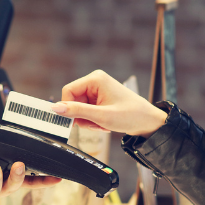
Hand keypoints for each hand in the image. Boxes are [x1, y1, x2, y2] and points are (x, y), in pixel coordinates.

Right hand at [50, 69, 167, 136]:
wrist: (148, 122)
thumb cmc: (130, 116)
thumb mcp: (101, 116)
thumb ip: (77, 111)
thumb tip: (56, 108)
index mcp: (95, 79)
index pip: (68, 91)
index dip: (68, 108)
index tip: (75, 122)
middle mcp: (95, 81)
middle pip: (73, 101)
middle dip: (81, 116)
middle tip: (94, 125)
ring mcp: (98, 90)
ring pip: (79, 108)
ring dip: (88, 120)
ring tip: (102, 125)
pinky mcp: (100, 98)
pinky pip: (86, 110)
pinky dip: (92, 120)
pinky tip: (103, 124)